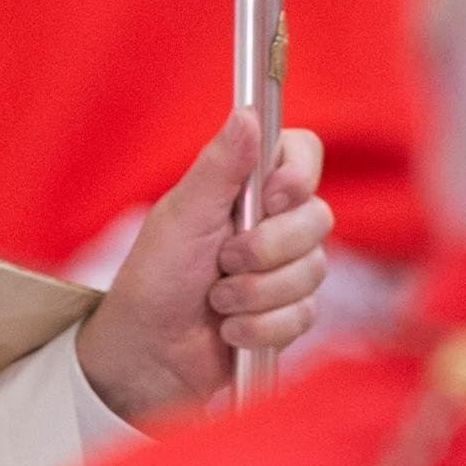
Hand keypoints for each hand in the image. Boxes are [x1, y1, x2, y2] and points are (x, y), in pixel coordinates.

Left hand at [75, 112, 331, 423]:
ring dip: (256, 293)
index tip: (271, 197)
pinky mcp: (290, 313)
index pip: (304, 154)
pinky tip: (229, 331)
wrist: (147, 353)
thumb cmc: (155, 277)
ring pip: (314, 271)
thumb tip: (249, 112)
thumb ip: (219, 166)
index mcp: (248, 186)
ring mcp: (287, 269)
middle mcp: (275, 222)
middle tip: (224, 261)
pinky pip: (304, 314)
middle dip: (268, 249)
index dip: (299, 174)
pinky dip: (260, 327)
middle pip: (318, 218)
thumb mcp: (182, 215)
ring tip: (217, 301)